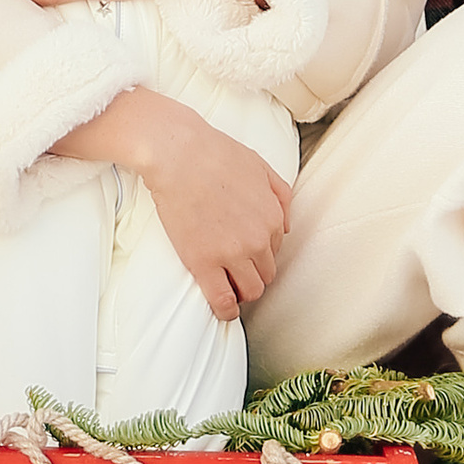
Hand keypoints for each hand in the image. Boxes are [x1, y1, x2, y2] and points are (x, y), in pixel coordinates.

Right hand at [57, 90, 291, 317]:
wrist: (177, 153)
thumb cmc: (214, 153)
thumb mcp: (260, 166)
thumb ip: (280, 195)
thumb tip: (286, 226)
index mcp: (272, 217)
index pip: (275, 251)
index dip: (260, 254)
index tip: (245, 253)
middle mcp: (257, 240)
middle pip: (266, 274)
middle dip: (253, 273)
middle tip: (234, 269)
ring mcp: (231, 254)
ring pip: (250, 291)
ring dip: (242, 291)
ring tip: (228, 286)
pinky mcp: (203, 263)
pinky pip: (223, 301)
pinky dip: (226, 311)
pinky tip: (222, 309)